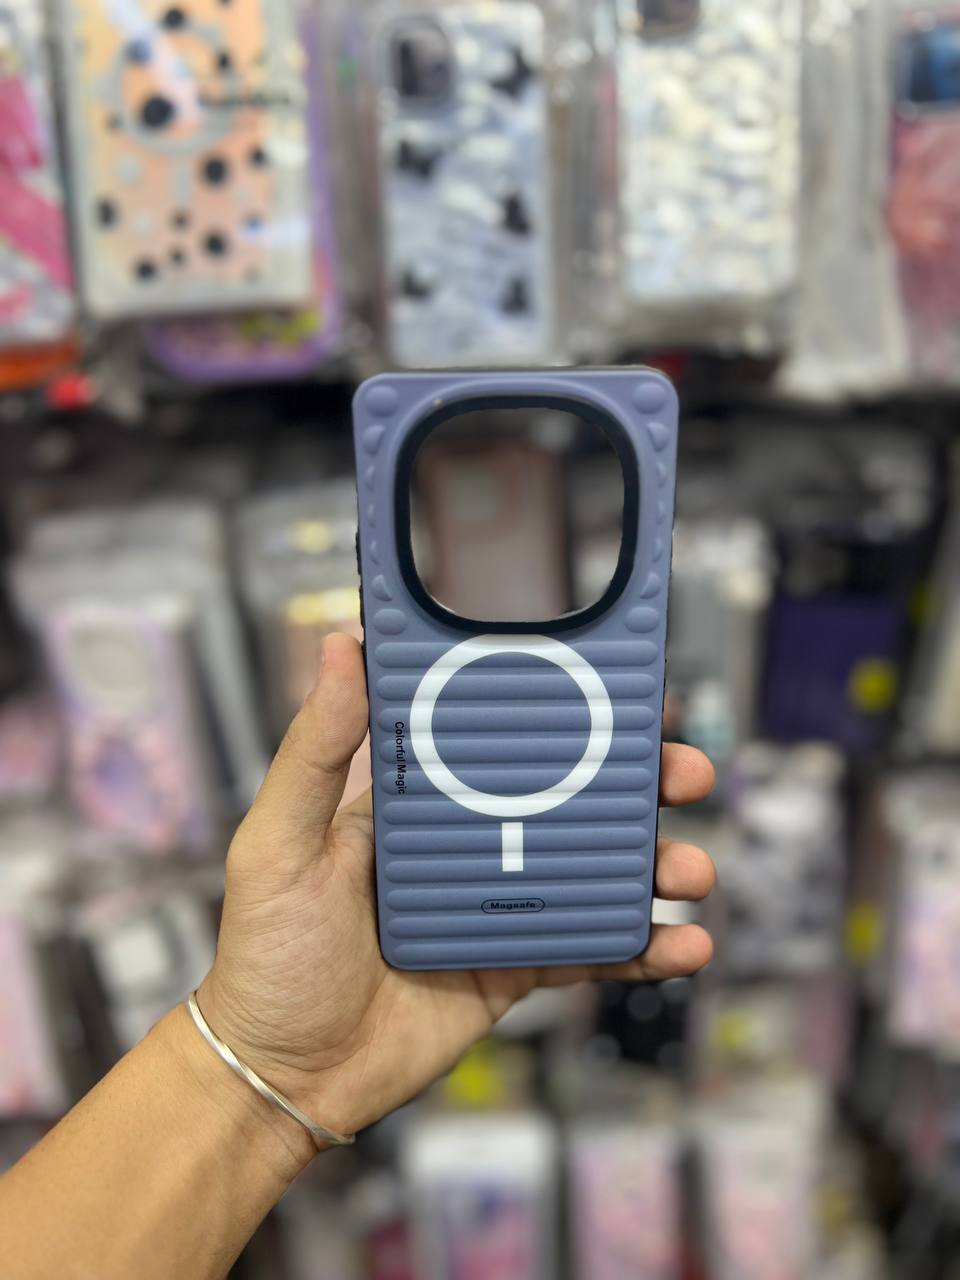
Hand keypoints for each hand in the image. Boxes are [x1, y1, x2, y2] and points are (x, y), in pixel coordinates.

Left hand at [197, 634, 715, 1146]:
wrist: (285, 1077)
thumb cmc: (267, 956)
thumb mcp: (280, 843)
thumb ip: (314, 751)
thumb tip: (342, 646)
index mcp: (420, 803)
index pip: (504, 740)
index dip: (567, 712)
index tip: (620, 691)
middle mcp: (469, 845)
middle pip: (570, 798)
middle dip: (637, 782)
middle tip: (684, 772)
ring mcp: (500, 908)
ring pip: (595, 872)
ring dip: (655, 864)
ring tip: (692, 867)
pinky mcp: (517, 968)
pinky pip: (593, 950)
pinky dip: (644, 948)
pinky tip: (685, 944)